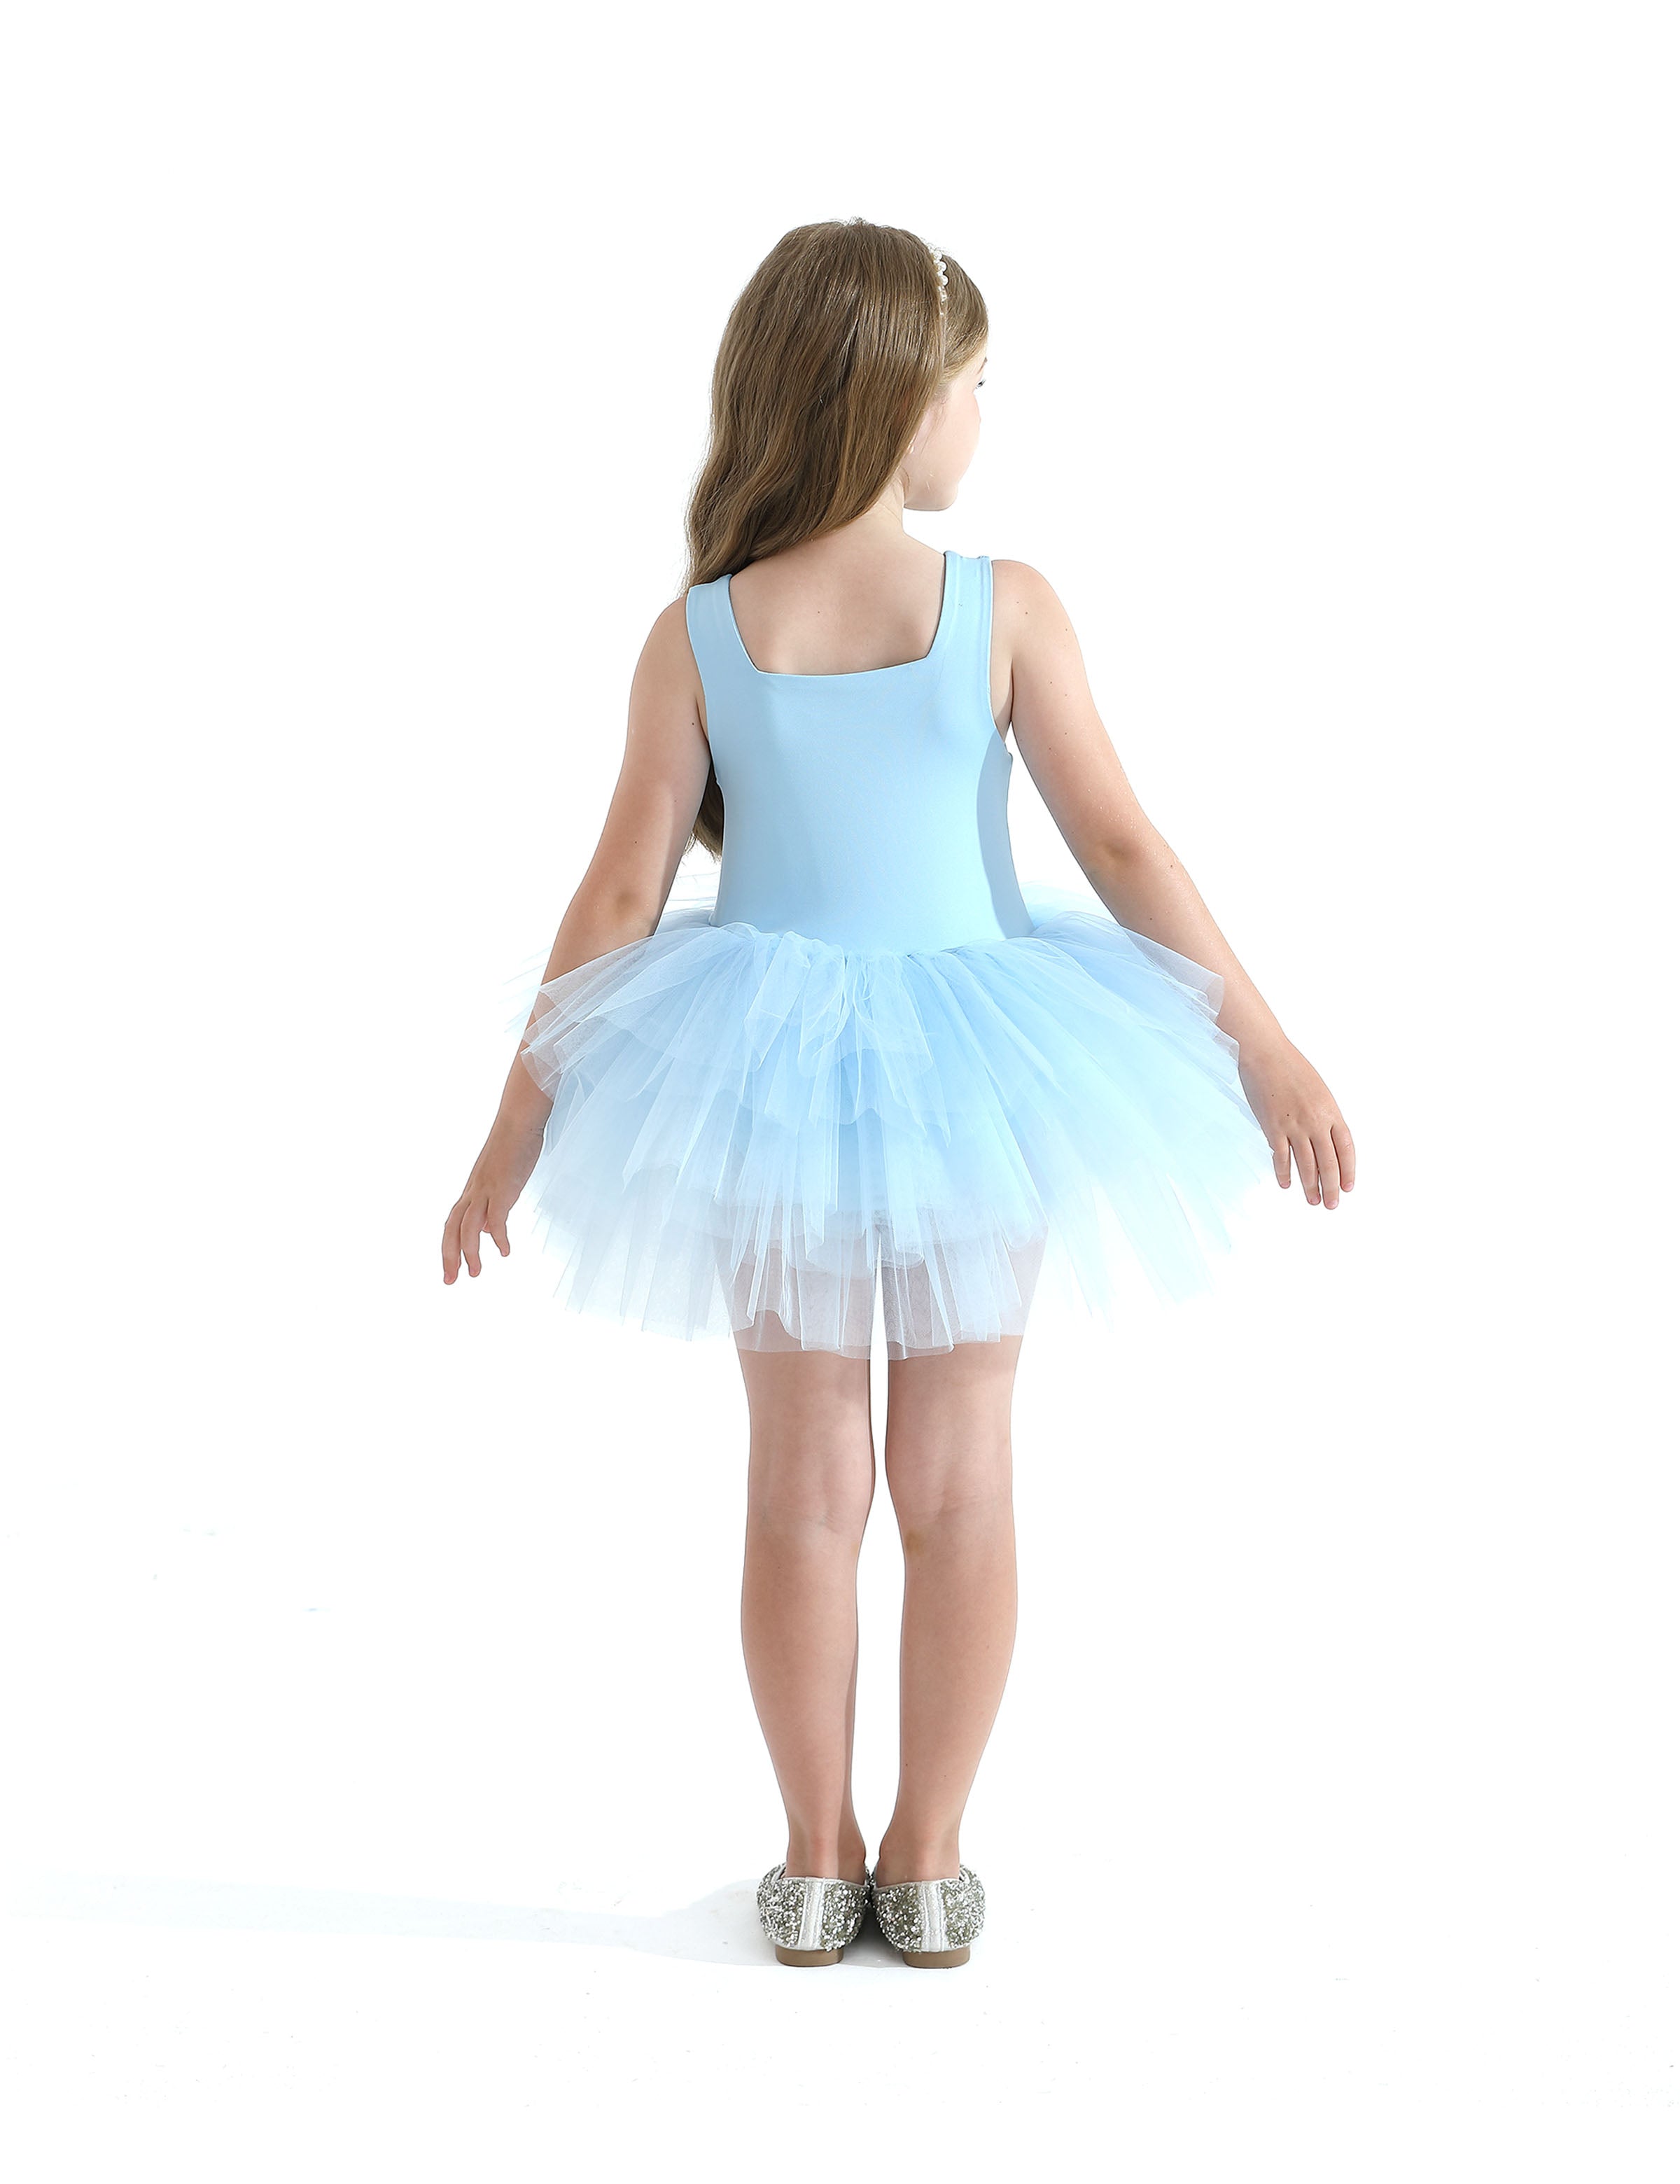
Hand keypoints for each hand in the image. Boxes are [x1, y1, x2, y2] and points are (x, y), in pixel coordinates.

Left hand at [442, 1118, 545, 1281]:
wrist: (519, 1120)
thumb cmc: (514, 1144)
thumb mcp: (500, 1177)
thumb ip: (494, 1202)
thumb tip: (490, 1228)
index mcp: (473, 1190)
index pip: (453, 1223)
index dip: (449, 1247)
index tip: (452, 1269)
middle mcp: (473, 1191)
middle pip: (452, 1228)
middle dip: (449, 1256)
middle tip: (450, 1281)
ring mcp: (486, 1190)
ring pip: (468, 1227)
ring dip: (469, 1252)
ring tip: (475, 1274)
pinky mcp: (503, 1188)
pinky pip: (497, 1218)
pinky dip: (499, 1237)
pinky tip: (505, 1251)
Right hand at [1237, 1039, 1355, 1208]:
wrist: (1266, 1054)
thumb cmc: (1291, 1068)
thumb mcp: (1318, 1091)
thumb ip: (1323, 1116)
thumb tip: (1323, 1141)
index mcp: (1331, 1111)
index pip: (1346, 1148)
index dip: (1348, 1170)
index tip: (1348, 1187)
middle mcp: (1316, 1121)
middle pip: (1328, 1162)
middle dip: (1331, 1187)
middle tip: (1331, 1204)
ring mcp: (1294, 1126)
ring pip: (1306, 1164)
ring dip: (1309, 1186)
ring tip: (1312, 1201)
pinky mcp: (1273, 1127)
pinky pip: (1281, 1157)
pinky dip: (1283, 1172)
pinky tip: (1285, 1184)